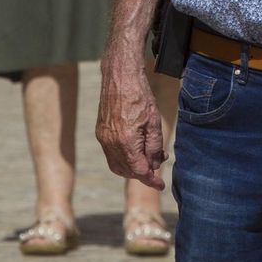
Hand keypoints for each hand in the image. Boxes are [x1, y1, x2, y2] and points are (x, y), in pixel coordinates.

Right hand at [95, 53, 166, 189]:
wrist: (120, 76)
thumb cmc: (140, 96)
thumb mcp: (154, 122)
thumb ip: (154, 147)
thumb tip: (154, 165)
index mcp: (125, 142)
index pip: (139, 171)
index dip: (151, 180)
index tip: (161, 185)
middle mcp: (111, 143)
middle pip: (127, 171)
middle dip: (143, 173)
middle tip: (158, 166)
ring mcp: (103, 138)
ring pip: (117, 165)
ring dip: (133, 167)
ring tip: (150, 157)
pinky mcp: (100, 132)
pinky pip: (111, 154)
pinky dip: (124, 158)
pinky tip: (136, 149)